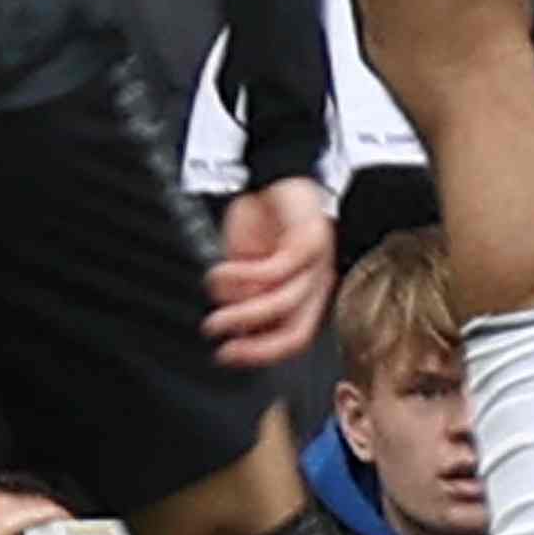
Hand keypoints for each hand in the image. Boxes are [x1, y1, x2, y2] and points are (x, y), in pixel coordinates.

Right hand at [208, 176, 338, 364]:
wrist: (273, 178)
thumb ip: (244, 295)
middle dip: (257, 347)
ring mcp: (317, 262)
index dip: (261, 354)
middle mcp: (317, 282)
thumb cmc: (262, 222)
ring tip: (216, 317)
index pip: (293, 337)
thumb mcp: (245, 266)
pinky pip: (274, 271)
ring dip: (243, 314)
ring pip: (283, 303)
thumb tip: (235, 326)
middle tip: (224, 346)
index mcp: (306, 293)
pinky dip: (242, 277)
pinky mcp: (309, 240)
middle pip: (297, 331)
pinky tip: (223, 272)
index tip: (227, 356)